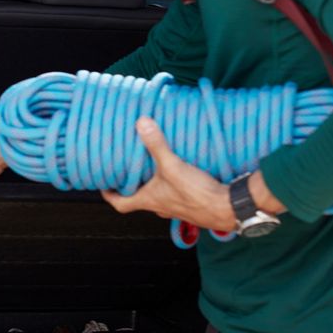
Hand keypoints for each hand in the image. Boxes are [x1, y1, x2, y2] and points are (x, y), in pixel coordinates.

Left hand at [101, 118, 235, 229]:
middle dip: (132, 184)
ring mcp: (176, 207)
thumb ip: (156, 145)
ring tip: (151, 165)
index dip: (109, 195)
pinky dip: (173, 183)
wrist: (228, 208)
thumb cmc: (197, 194)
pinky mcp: (192, 204)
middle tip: (127, 169)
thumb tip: (141, 123)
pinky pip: (176, 194)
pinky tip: (179, 169)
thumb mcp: (172, 166)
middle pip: (138, 198)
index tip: (104, 185)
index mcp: (148, 201)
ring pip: (158, 196)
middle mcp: (160, 207)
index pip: (120, 204)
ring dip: (153, 183)